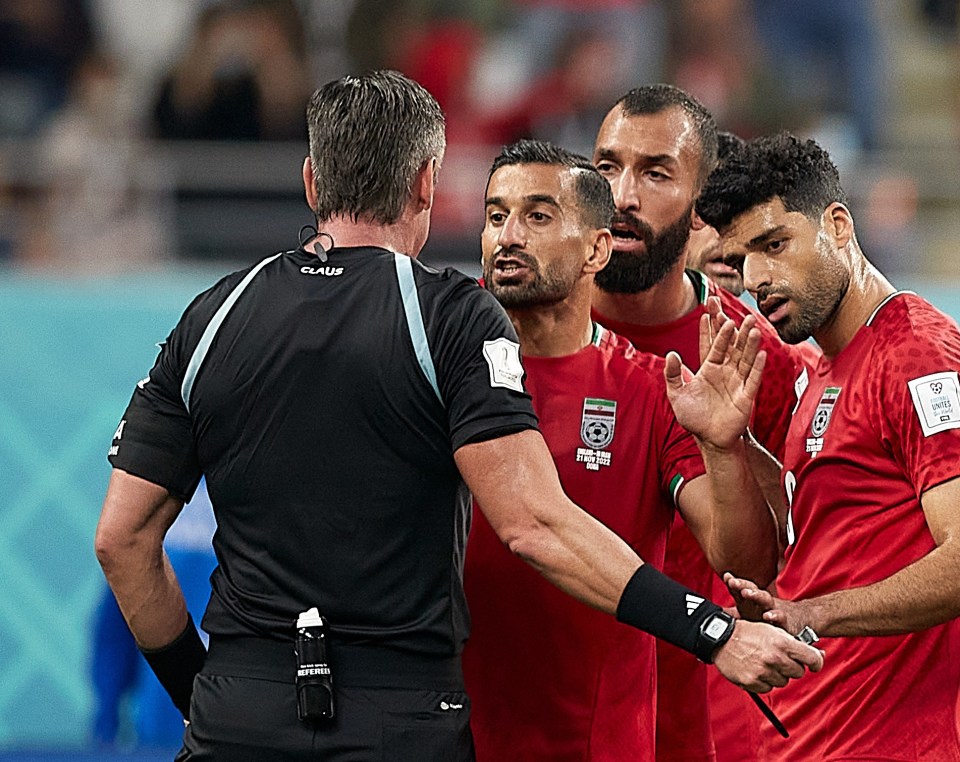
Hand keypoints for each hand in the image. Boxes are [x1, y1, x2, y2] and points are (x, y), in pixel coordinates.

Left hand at [664, 297, 765, 448]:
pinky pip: (753, 378)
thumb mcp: (677, 396)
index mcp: (708, 369)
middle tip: (739, 312)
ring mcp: (737, 382)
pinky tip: (761, 353)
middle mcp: (724, 371)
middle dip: (734, 330)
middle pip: (731, 346)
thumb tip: (671, 354)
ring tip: (752, 326)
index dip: (711, 329)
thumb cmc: (694, 417)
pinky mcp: (746, 395)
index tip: (711, 311)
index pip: (711, 345)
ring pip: (744, 358)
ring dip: (749, 343)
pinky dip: (757, 366)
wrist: (710, 439)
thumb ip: (672, 376)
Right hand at [712, 619, 823, 692]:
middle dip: (790, 666)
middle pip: (797, 672)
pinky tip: (754, 668)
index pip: (812, 659)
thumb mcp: (772, 630)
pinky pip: (768, 688)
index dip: (816, 662)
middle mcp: (775, 658)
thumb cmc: (748, 632)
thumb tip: (820, 656)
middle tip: (778, 657)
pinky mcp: (753, 682)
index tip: (814, 664)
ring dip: (776, 674)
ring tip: (762, 661)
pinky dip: (763, 681)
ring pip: (783, 681)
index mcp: (782, 643)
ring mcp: (764, 672)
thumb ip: (796, 643)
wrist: (720, 638)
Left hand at [724, 572, 812, 633]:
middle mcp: (763, 601)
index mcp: (753, 599)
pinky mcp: (785, 621)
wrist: (799, 620)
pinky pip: (780, 618)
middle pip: (752, 590)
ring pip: (765, 600)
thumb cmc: (768, 615)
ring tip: (747, 593)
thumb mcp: (749, 613)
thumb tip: (712, 612)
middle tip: (733, 582)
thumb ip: (733, 611)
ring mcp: (774, 609)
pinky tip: (768, 616)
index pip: (743, 588)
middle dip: (742, 585)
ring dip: (756, 595)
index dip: (735, 582)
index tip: (727, 576)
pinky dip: (774, 616)